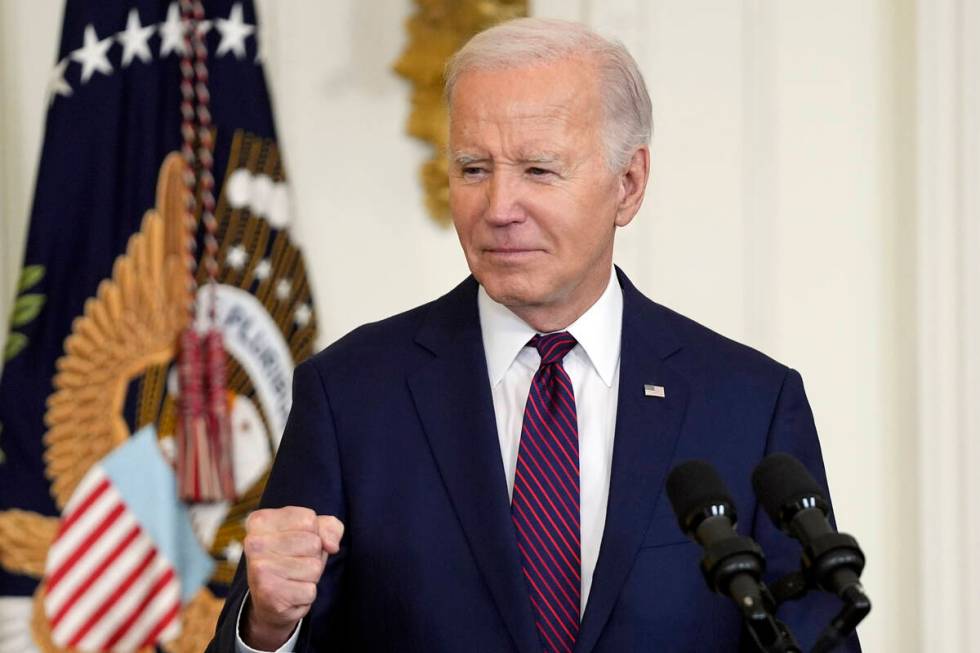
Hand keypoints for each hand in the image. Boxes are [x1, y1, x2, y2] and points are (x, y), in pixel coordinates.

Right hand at [242, 507, 343, 649]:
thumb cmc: (291, 559)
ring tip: (292, 578)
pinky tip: (289, 594)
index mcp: (260, 520)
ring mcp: (260, 569)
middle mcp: (254, 542)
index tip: (295, 542)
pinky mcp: (269, 595)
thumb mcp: (311, 533)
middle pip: (313, 543)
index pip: (308, 519)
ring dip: (310, 576)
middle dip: (313, 556)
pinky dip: (305, 595)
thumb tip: (332, 546)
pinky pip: (310, 591)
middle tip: (294, 563)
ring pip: (314, 567)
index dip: (313, 533)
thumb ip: (329, 527)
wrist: (267, 601)